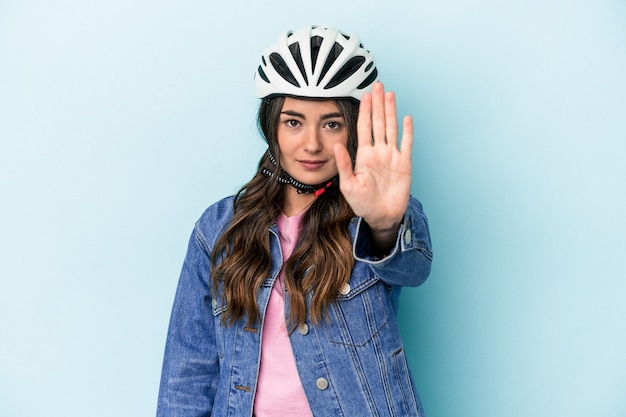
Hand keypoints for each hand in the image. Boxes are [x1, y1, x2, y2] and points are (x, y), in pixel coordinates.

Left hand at [334, 82, 412, 243]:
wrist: (381, 217)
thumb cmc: (362, 203)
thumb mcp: (348, 185)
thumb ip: (344, 164)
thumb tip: (337, 145)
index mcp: (364, 155)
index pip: (364, 128)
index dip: (364, 111)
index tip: (364, 95)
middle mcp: (378, 152)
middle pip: (378, 122)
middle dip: (378, 104)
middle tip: (378, 85)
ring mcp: (392, 156)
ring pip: (391, 128)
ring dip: (391, 111)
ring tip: (390, 94)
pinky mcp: (404, 164)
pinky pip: (406, 144)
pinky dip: (407, 131)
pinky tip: (406, 118)